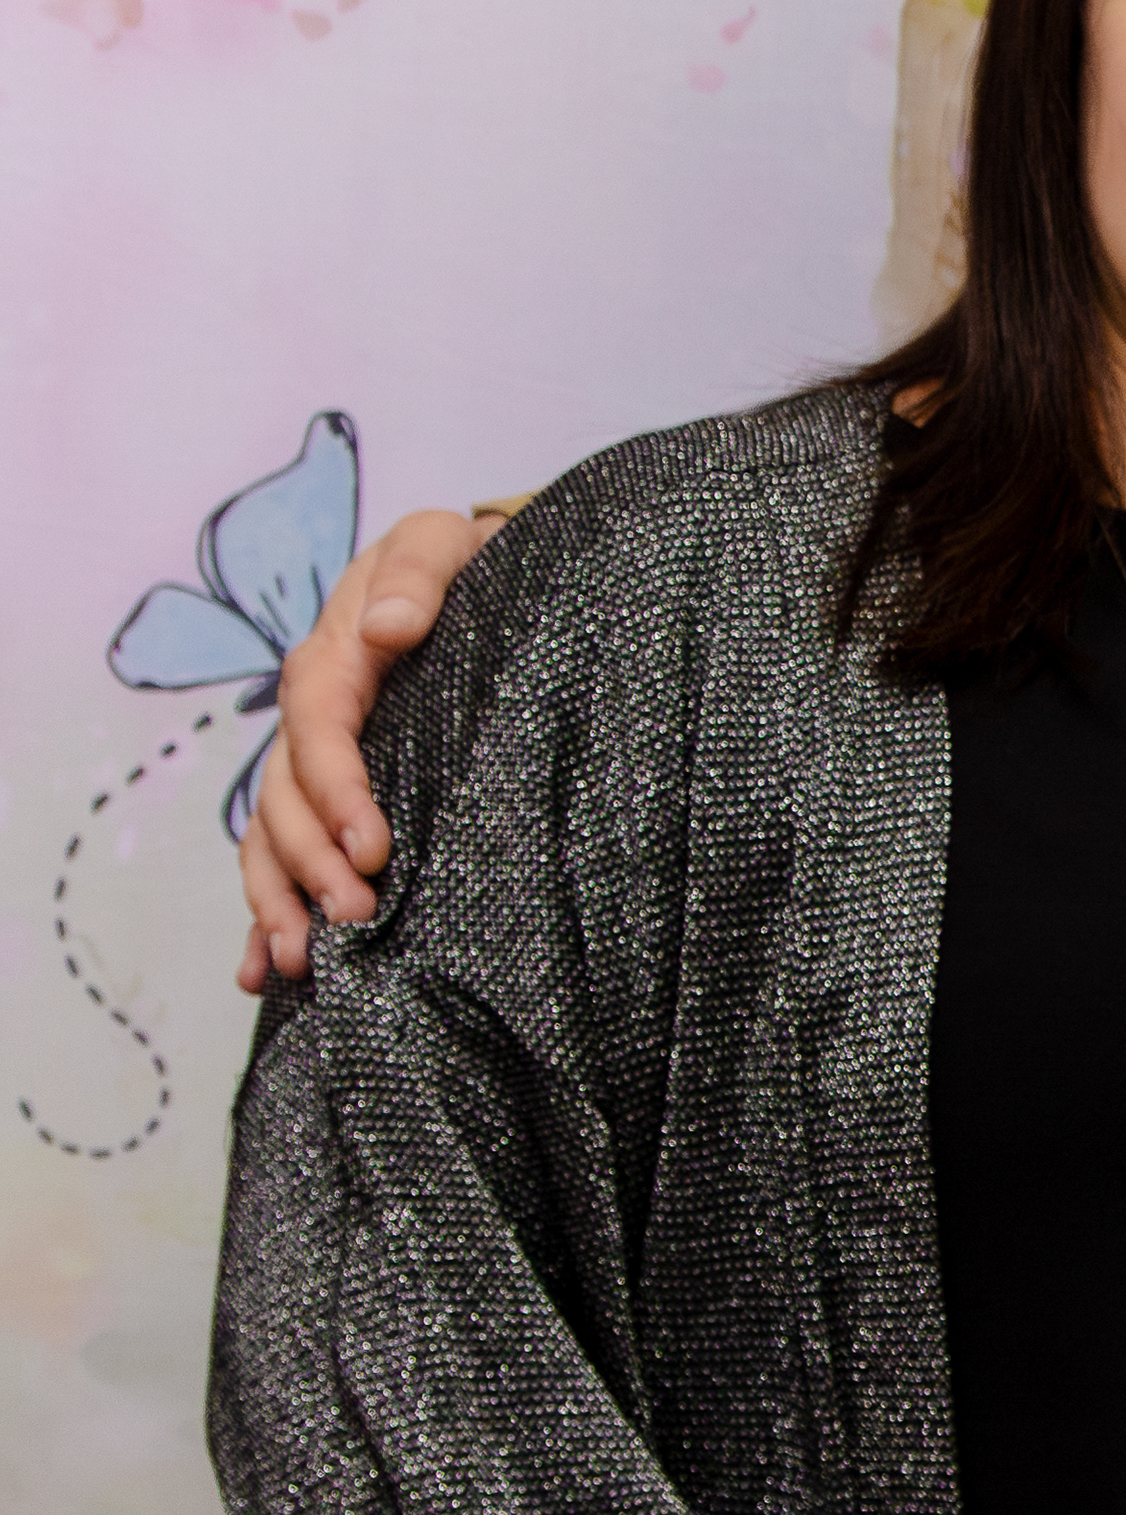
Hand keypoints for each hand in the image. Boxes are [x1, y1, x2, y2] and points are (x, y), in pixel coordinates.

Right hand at [235, 503, 499, 986]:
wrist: (477, 581)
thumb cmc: (464, 563)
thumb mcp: (442, 542)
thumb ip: (418, 572)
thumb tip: (389, 625)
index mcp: (336, 659)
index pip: (320, 728)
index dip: (337, 790)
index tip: (372, 848)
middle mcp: (315, 720)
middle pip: (285, 799)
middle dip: (311, 863)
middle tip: (356, 918)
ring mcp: (316, 765)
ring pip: (272, 839)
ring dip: (278, 901)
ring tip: (303, 962)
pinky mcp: (331, 800)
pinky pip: (283, 860)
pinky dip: (266, 914)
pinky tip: (260, 972)